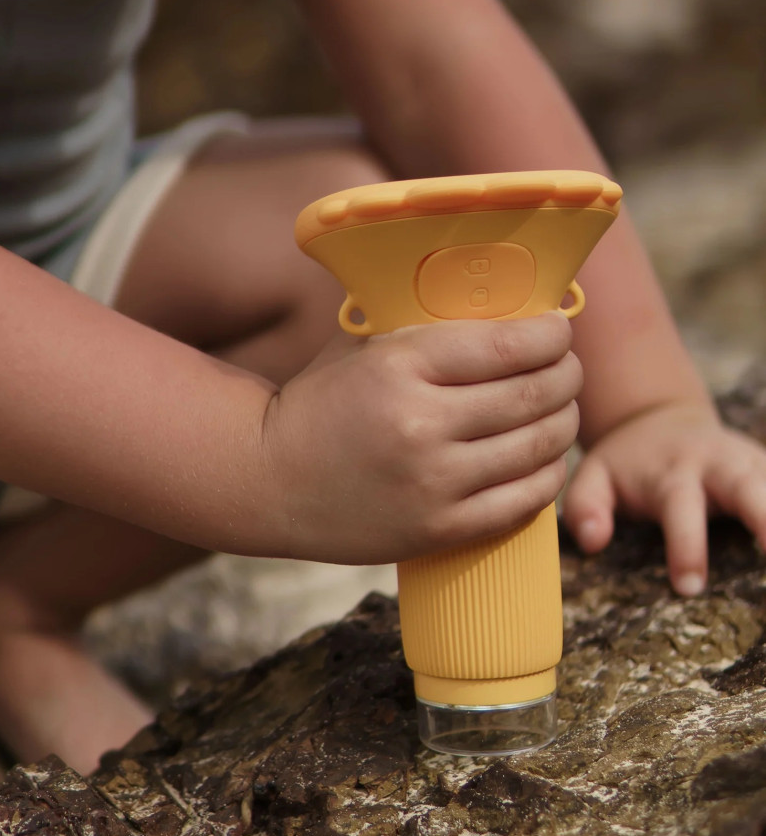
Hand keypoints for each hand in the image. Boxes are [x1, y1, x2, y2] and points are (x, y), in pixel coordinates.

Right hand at [260, 312, 581, 563]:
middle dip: (567, 376)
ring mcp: (432, 483)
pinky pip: (524, 501)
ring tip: (559, 410)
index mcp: (400, 367)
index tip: (556, 331)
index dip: (552, 335)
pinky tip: (543, 459)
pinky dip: (547, 475)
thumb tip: (499, 307)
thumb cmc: (319, 403)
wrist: (267, 480)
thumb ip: (421, 328)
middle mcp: (421, 424)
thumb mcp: (360, 348)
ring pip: (539, 447)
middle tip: (566, 369)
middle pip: (534, 394)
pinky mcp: (438, 528)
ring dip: (564, 423)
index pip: (510, 345)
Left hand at [563, 402, 765, 594]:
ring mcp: (755, 466)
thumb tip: (592, 543)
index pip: (681, 508)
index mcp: (674, 470)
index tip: (688, 587)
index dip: (686, 546)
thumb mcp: (593, 475)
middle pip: (751, 490)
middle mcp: (721, 465)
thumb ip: (586, 506)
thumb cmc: (626, 462)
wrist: (660, 419)